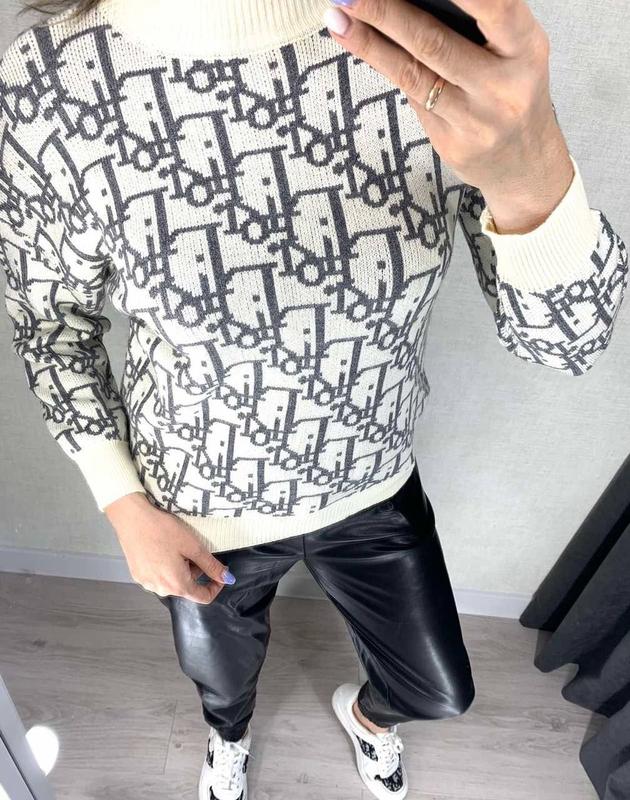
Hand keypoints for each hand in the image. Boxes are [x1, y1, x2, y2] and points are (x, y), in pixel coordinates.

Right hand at [104, 492, 233, 603]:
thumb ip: (211, 565)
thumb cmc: (163, 531)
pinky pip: (158, 577)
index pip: (203, 597)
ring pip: (172, 582)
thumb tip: (228, 579)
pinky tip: (162, 549)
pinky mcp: (138, 575)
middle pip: (187, 588)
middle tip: (192, 549)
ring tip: (176, 546)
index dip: (215, 586)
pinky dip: (166, 567)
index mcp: (177, 585)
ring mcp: (147, 583)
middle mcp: (161, 589)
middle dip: (195, 571)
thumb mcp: (193, 546)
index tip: (220, 571)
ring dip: (180, 569)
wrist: (132, 519)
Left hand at [323, 0, 568, 201]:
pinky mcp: (452, 142)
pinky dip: (381, 63)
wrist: (525, 164)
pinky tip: (355, 41)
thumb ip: (476, 23)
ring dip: (370, 41)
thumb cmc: (512, 91)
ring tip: (338, 16)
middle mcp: (503, 85)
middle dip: (388, 12)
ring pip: (413, 73)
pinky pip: (410, 96)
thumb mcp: (513, 51)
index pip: (495, 8)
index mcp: (527, 47)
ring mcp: (475, 119)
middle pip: (435, 42)